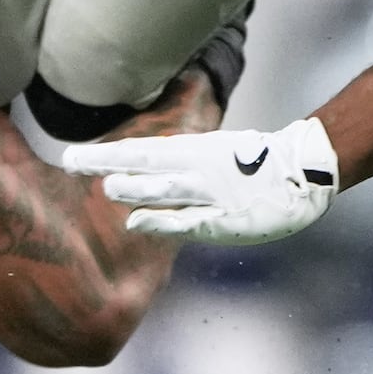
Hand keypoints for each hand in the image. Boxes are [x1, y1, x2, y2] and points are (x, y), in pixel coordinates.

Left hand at [65, 117, 339, 244]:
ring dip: (134, 187)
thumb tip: (146, 170)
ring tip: (105, 186)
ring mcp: (211, 192)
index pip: (140, 150)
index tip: (71, 156)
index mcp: (193, 150)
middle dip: (107, 164)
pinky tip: (135, 223)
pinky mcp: (225, 217)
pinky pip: (188, 219)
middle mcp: (197, 167)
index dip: (105, 153)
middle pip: (145, 162)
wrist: (302, 173)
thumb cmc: (255, 165)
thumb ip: (181, 163)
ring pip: (165, 187)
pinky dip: (160, 221)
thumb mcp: (214, 152)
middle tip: (70, 162)